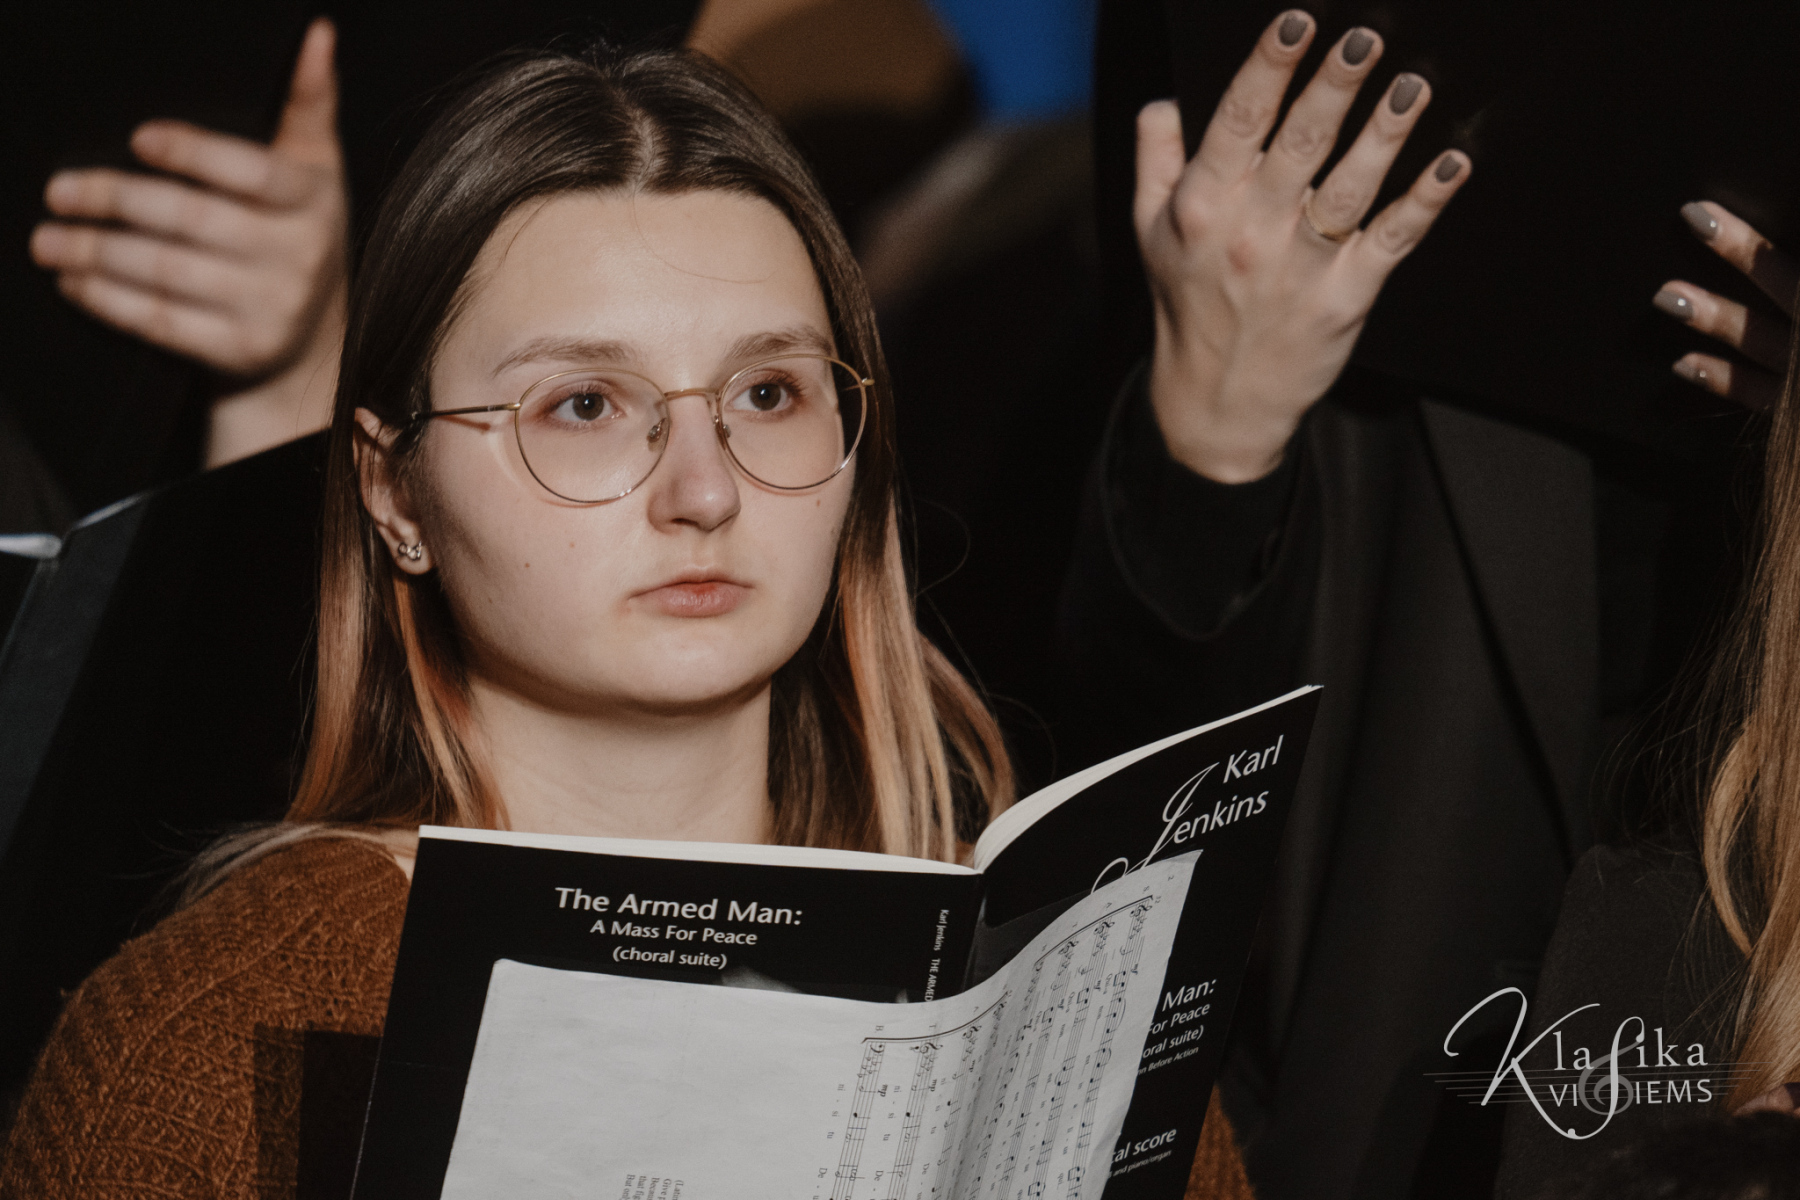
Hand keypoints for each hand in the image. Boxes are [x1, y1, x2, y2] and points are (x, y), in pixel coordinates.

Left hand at [29, 18, 348, 466]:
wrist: (311, 345)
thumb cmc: (299, 236)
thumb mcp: (314, 171)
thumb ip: (308, 104)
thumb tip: (317, 35)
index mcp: (316, 204)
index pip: (254, 174)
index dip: (195, 154)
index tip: (139, 139)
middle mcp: (301, 258)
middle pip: (195, 221)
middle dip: (117, 203)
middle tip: (59, 190)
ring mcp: (271, 310)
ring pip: (168, 272)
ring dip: (96, 253)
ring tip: (48, 238)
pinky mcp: (240, 351)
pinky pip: (162, 322)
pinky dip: (109, 300)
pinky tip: (76, 282)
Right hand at [1136, 11, 1469, 481]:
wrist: (1216, 403)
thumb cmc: (1187, 307)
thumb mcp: (1150, 232)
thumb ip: (1155, 161)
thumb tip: (1164, 103)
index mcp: (1202, 205)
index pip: (1240, 121)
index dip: (1270, 66)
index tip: (1298, 23)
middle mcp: (1251, 232)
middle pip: (1300, 144)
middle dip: (1335, 86)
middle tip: (1364, 41)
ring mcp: (1301, 266)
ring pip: (1349, 187)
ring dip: (1385, 133)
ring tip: (1413, 86)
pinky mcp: (1344, 297)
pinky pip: (1390, 239)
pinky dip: (1424, 201)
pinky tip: (1452, 163)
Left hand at [1652, 202, 1796, 410]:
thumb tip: (1789, 285)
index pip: (1794, 273)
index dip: (1762, 244)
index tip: (1724, 207)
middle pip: (1791, 284)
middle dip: (1743, 251)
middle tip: (1691, 214)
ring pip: (1763, 338)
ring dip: (1713, 315)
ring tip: (1663, 294)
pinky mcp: (1798, 420)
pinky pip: (1760, 395)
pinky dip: (1721, 379)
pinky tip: (1682, 363)